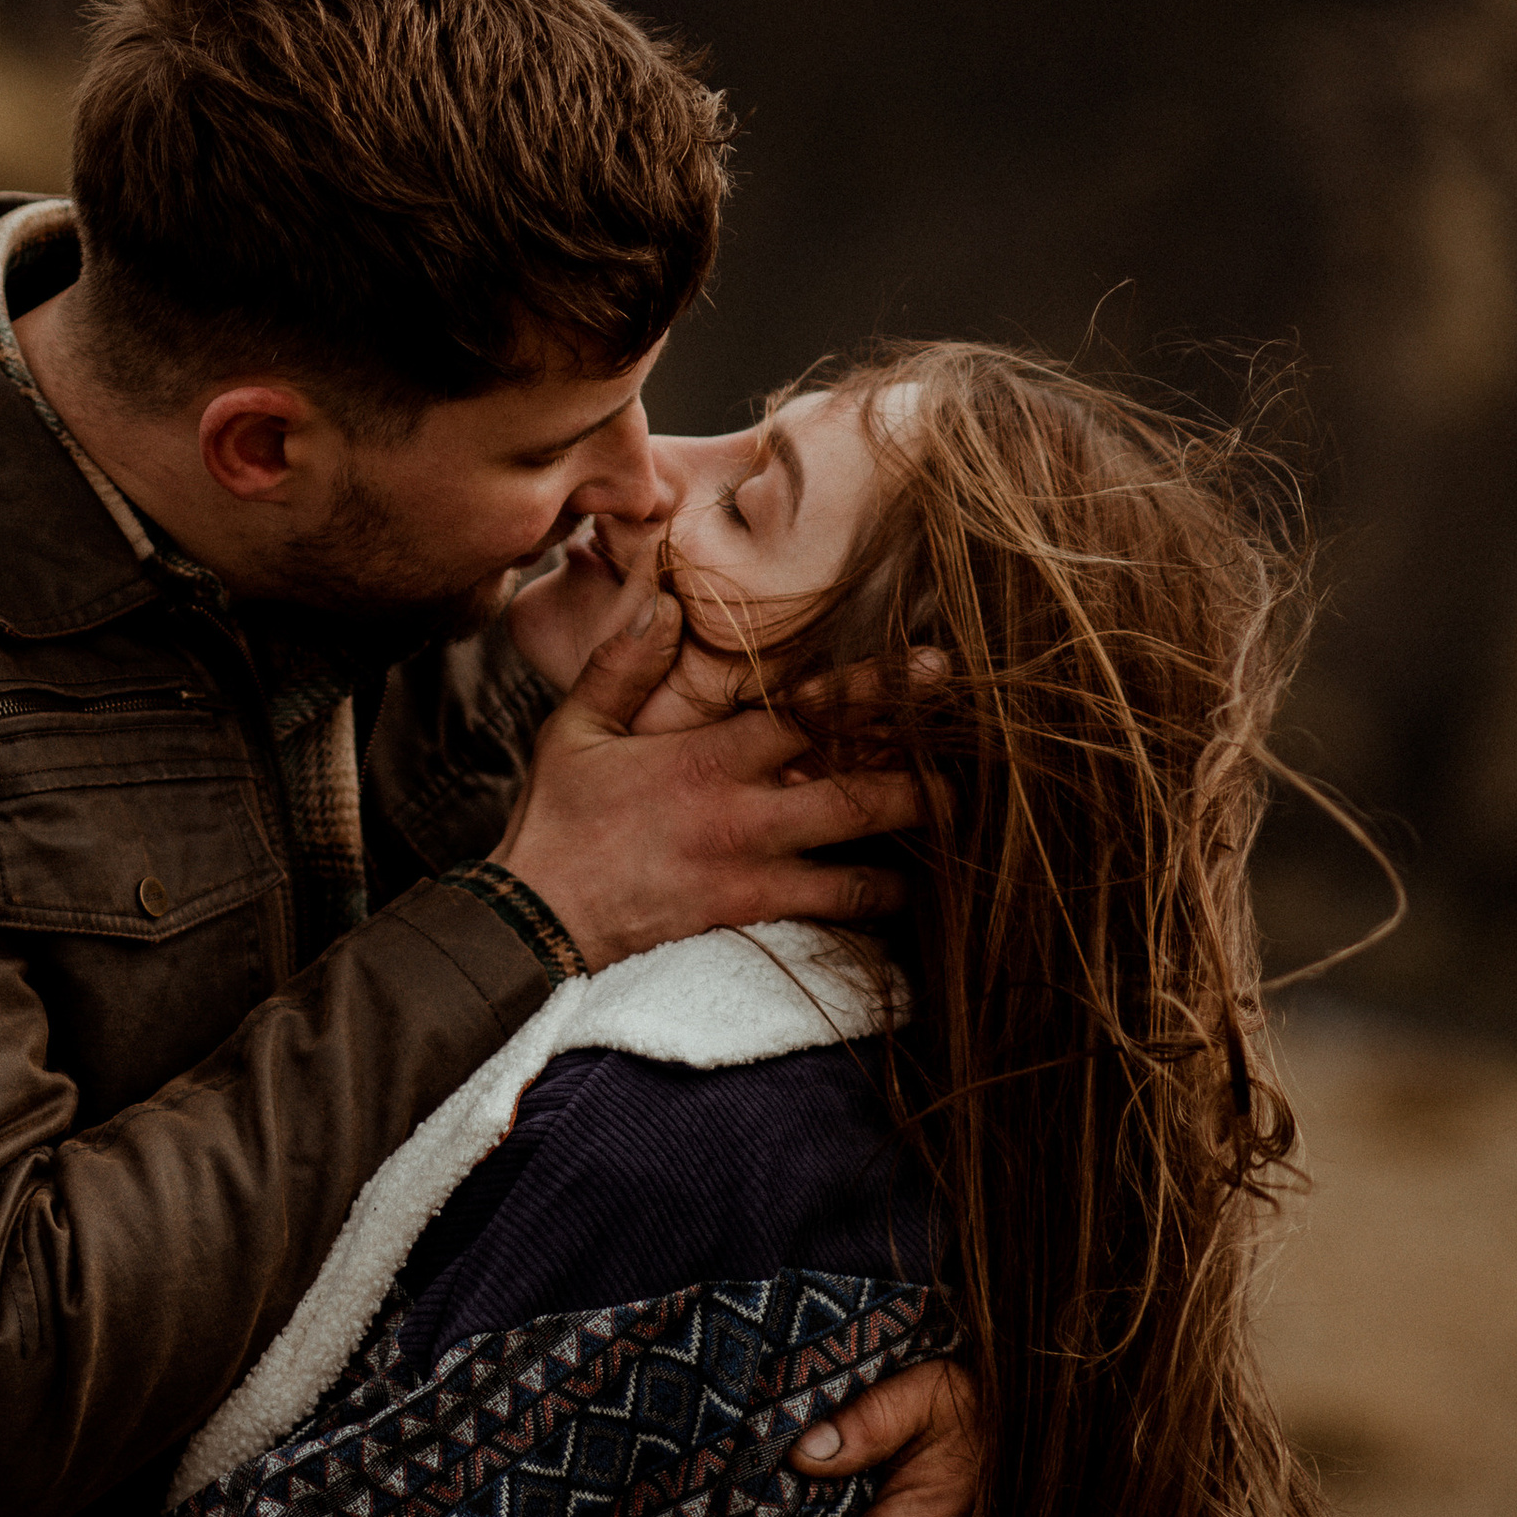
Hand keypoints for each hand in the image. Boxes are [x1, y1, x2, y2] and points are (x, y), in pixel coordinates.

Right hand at [496, 595, 918, 968]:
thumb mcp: (576, 727)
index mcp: (708, 756)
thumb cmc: (558, 817)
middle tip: (978, 755)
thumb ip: (624, 664)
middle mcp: (743, 811)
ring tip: (960, 821)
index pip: (807, 714)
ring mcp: (752, 866)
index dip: (873, 690)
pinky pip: (830, 909)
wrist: (538, 915)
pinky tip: (914, 895)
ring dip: (912, 837)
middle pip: (853, 786)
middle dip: (920, 769)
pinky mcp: (748, 911)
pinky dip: (876, 901)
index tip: (928, 667)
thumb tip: (662, 601)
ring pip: (856, 852)